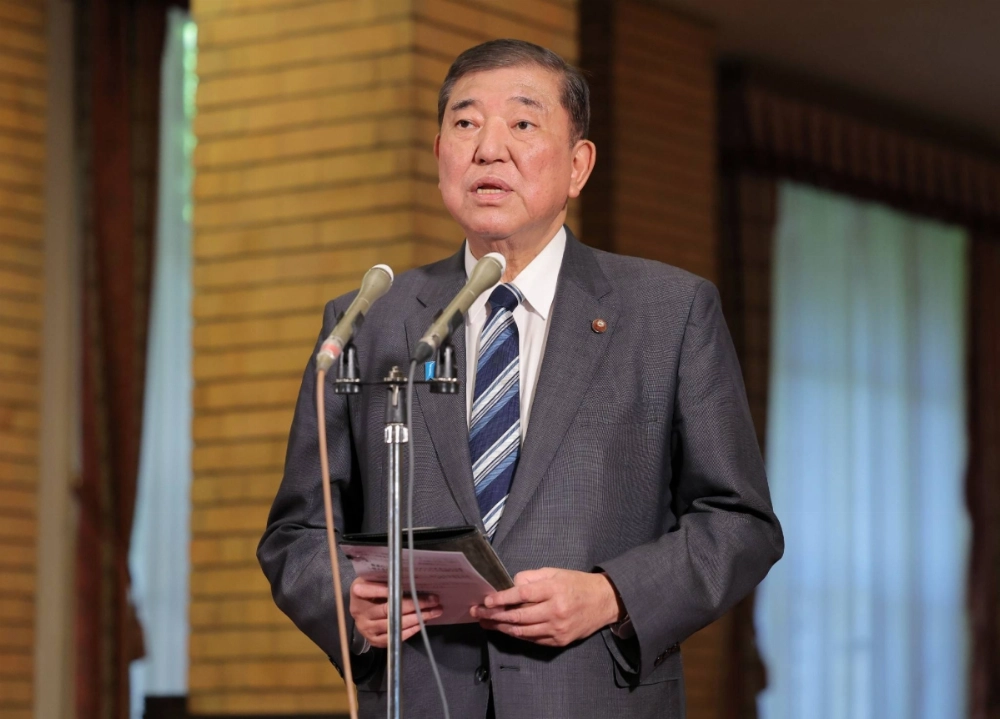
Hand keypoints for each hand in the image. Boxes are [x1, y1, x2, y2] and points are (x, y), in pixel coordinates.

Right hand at [349, 578, 441, 647]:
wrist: (359, 609)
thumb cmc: (370, 589)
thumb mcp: (372, 578)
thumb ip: (385, 578)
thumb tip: (411, 575)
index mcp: (358, 592)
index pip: (374, 590)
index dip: (391, 590)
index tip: (411, 587)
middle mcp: (360, 612)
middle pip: (389, 609)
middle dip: (414, 605)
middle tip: (434, 600)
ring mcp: (366, 628)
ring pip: (394, 624)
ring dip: (416, 619)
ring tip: (433, 612)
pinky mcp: (373, 640)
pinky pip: (394, 637)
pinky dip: (410, 630)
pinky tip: (422, 623)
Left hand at [471, 568, 621, 646]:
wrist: (603, 602)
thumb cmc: (576, 584)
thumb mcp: (555, 572)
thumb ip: (532, 577)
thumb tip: (511, 585)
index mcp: (554, 589)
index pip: (523, 594)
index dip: (502, 598)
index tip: (487, 600)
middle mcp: (556, 610)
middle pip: (519, 615)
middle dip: (495, 615)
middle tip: (478, 613)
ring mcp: (558, 628)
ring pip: (523, 631)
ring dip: (501, 627)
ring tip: (486, 622)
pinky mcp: (559, 641)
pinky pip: (533, 640)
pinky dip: (517, 635)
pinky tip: (505, 629)